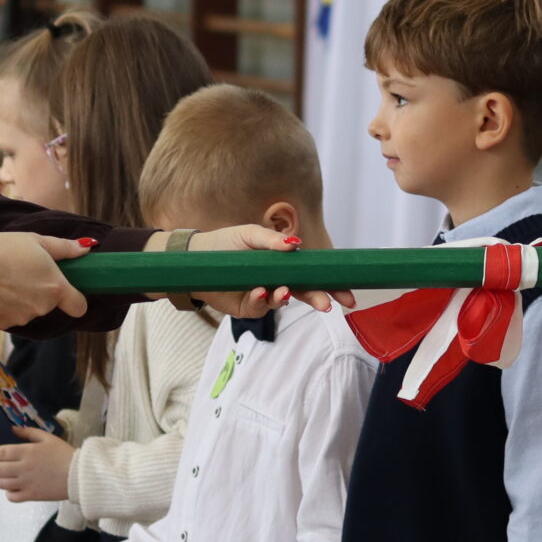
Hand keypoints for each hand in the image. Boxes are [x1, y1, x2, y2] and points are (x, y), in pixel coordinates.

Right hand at [0, 232, 88, 328]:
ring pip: (29, 310)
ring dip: (22, 298)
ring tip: (4, 278)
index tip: (66, 288)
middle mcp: (42, 308)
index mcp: (55, 288)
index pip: (79, 306)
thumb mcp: (35, 240)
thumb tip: (87, 249)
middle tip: (23, 271)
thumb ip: (65, 248)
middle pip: (50, 304)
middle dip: (41, 291)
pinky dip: (5, 306)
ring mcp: (22, 318)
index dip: (75, 298)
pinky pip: (11, 315)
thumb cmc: (1, 250)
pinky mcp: (3, 325)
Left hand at [0, 427, 73, 502]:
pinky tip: (14, 486)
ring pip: (1, 483)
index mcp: (27, 452)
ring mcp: (27, 483)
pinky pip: (11, 496)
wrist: (80, 475)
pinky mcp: (31, 495)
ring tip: (4, 472)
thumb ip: (27, 433)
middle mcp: (24, 468)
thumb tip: (11, 429)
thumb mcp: (47, 438)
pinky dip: (8, 491)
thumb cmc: (64, 454)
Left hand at [174, 225, 352, 317]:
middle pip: (304, 292)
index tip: (348, 294)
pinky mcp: (246, 307)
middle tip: (328, 305)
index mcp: (283, 263)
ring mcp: (263, 295)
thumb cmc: (224, 243)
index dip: (330, 284)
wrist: (194, 259)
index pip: (312, 274)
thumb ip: (272, 241)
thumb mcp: (249, 234)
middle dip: (317, 299)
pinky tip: (259, 290)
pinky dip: (261, 299)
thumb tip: (296, 245)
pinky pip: (259, 307)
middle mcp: (277, 280)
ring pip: (282, 302)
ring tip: (283, 291)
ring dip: (286, 298)